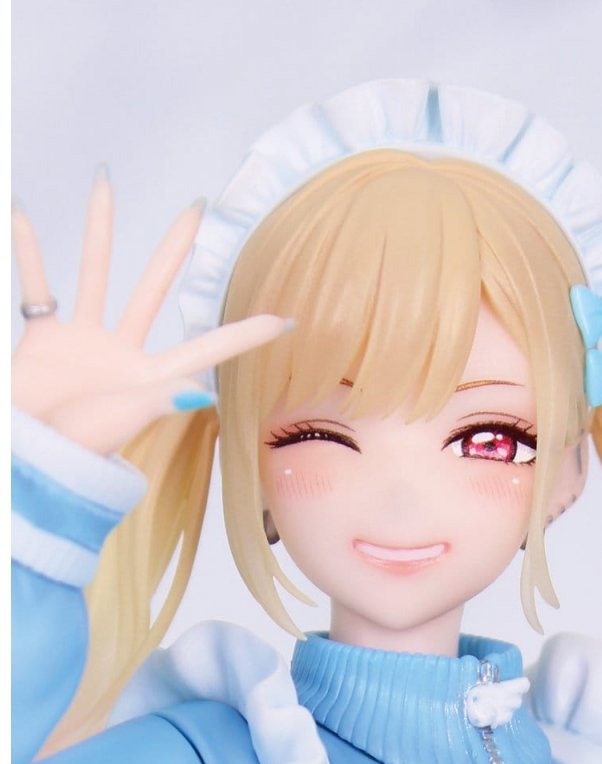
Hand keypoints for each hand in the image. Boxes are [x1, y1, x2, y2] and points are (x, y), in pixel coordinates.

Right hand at [12, 167, 289, 454]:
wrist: (25, 459)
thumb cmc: (76, 449)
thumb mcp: (122, 422)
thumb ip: (160, 402)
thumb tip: (206, 393)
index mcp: (155, 376)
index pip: (213, 346)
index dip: (250, 334)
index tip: (288, 319)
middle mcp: (126, 352)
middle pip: (155, 286)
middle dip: (175, 247)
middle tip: (199, 206)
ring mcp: (86, 342)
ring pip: (95, 271)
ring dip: (98, 228)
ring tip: (104, 180)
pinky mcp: (46, 340)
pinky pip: (35, 285)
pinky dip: (27, 251)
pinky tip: (22, 212)